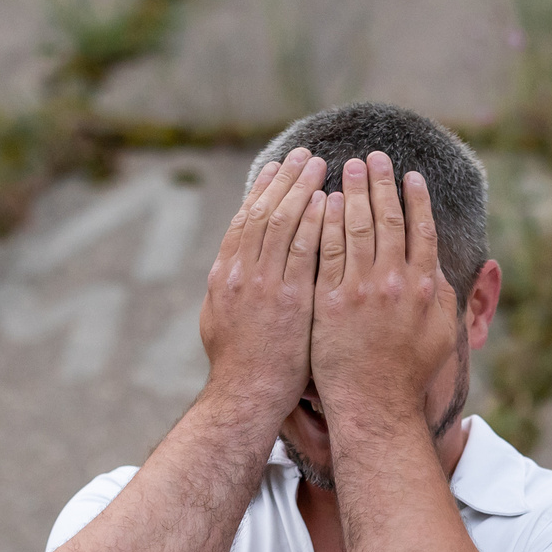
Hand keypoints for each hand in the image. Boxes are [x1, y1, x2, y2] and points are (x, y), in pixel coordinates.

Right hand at [198, 149, 326, 406]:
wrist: (246, 396)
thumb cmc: (240, 366)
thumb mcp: (222, 319)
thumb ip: (232, 289)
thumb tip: (236, 266)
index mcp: (225, 273)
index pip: (245, 219)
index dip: (263, 189)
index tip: (279, 166)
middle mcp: (240, 272)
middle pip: (264, 211)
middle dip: (286, 179)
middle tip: (306, 154)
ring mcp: (263, 284)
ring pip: (282, 223)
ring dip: (303, 190)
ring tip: (322, 165)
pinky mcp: (288, 299)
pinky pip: (303, 250)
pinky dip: (314, 222)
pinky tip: (328, 201)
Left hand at [309, 153, 453, 426]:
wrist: (374, 405)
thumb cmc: (409, 373)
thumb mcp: (441, 332)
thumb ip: (441, 294)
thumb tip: (436, 263)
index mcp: (425, 287)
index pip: (421, 230)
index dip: (415, 198)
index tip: (409, 175)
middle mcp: (395, 283)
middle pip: (389, 219)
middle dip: (381, 183)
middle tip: (373, 156)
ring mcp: (362, 290)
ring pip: (357, 228)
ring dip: (353, 192)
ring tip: (347, 166)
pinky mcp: (331, 300)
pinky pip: (328, 250)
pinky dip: (328, 221)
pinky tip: (325, 200)